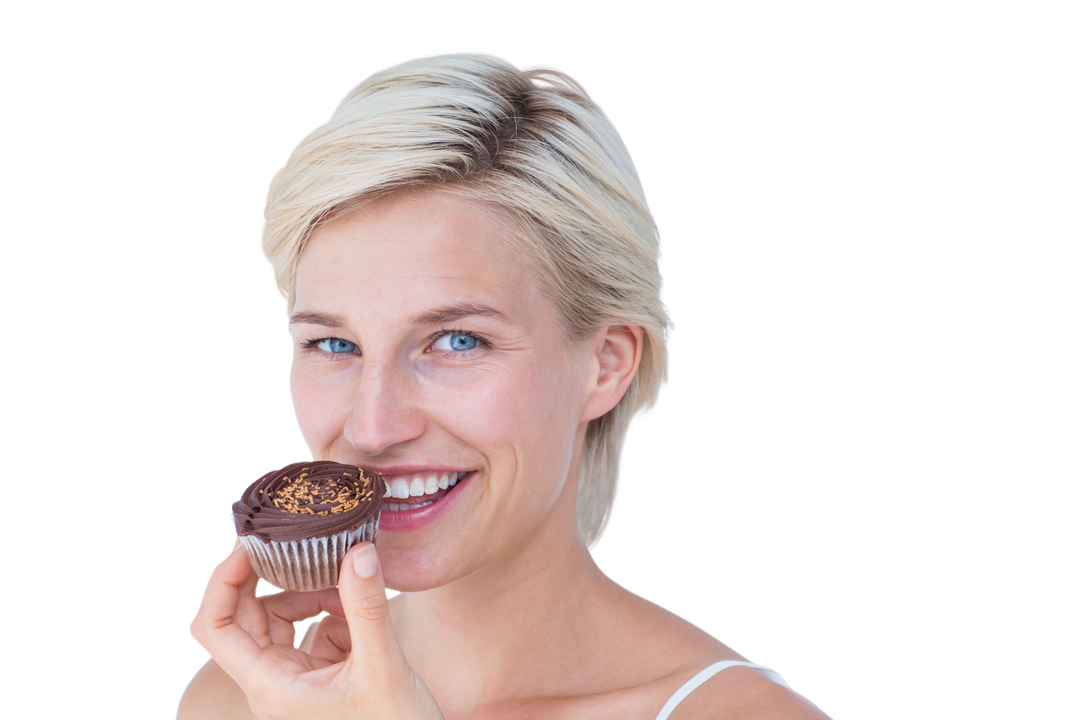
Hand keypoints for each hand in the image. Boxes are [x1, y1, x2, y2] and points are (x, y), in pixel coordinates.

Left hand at [186, 539, 443, 719]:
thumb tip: (358, 551)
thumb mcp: (384, 667)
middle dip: (267, 577)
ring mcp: (295, 679)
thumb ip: (367, 608)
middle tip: (295, 541)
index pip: (214, 628)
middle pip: (243, 617)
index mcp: (270, 685)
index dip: (221, 583)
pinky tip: (361, 608)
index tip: (249, 546)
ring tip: (346, 580)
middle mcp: (273, 682)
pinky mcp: (320, 675)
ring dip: (307, 593)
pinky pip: (311, 631)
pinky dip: (333, 611)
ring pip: (279, 619)